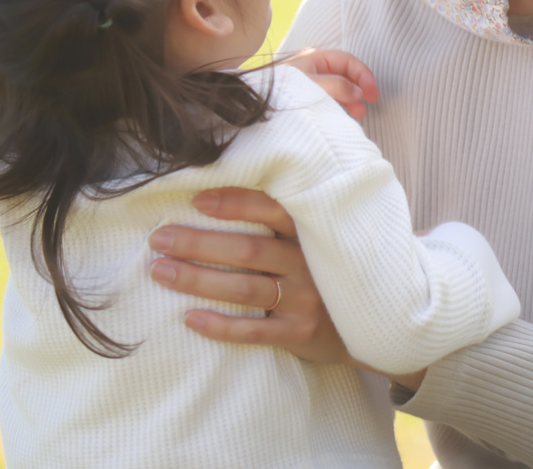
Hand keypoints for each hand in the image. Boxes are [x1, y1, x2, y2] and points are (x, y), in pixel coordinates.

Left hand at [148, 187, 350, 364]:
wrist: (372, 323)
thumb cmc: (326, 273)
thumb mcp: (317, 241)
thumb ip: (284, 224)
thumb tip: (219, 199)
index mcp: (309, 234)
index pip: (272, 210)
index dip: (235, 204)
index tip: (198, 201)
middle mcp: (307, 263)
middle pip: (247, 250)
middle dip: (199, 243)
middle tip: (159, 239)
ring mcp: (305, 300)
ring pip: (245, 289)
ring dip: (198, 279)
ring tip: (161, 272)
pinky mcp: (300, 333)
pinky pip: (254, 330)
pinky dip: (221, 326)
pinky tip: (189, 318)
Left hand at [283, 47, 378, 118]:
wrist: (252, 102)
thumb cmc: (281, 90)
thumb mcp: (312, 85)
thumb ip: (337, 87)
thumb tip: (358, 92)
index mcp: (315, 57)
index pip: (348, 61)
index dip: (364, 75)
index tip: (373, 94)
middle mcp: (312, 65)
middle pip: (344, 73)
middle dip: (358, 88)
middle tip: (368, 105)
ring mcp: (307, 79)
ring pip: (336, 86)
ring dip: (349, 98)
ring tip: (357, 114)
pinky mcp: (302, 93)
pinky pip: (326, 95)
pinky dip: (337, 103)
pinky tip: (341, 114)